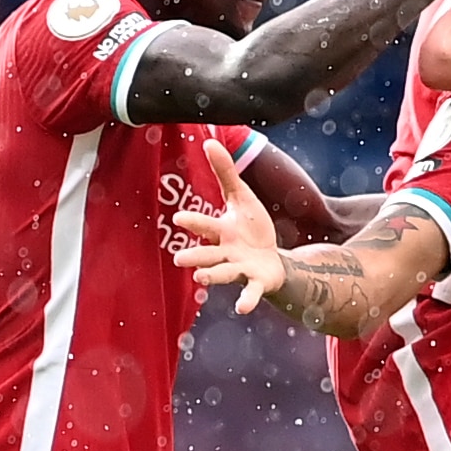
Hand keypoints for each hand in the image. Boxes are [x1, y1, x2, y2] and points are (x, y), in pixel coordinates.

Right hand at [168, 139, 290, 314]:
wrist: (272, 259)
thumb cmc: (251, 228)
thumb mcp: (241, 197)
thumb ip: (226, 173)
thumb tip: (209, 141)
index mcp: (221, 231)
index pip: (205, 225)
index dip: (194, 221)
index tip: (179, 218)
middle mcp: (226, 252)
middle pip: (208, 254)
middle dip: (195, 256)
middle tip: (179, 258)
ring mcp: (240, 269)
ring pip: (224, 274)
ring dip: (213, 277)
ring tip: (201, 279)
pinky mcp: (257, 282)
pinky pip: (250, 292)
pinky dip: (247, 300)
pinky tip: (242, 309)